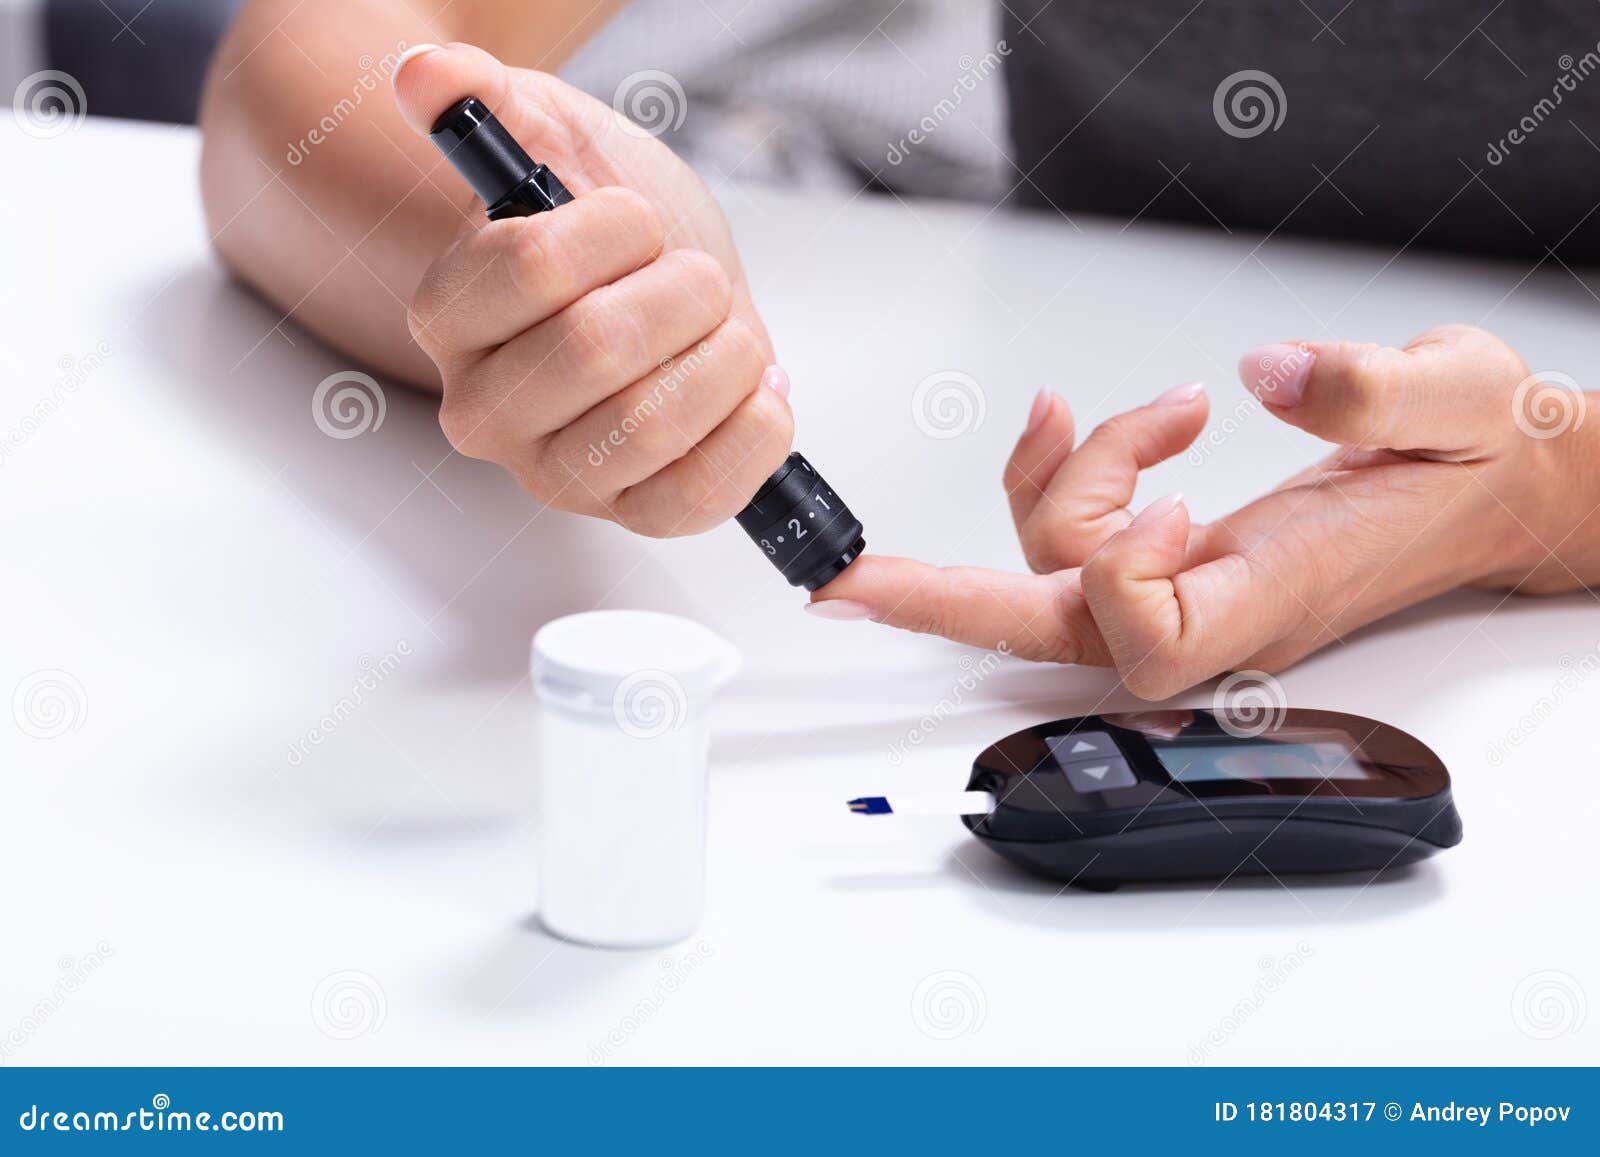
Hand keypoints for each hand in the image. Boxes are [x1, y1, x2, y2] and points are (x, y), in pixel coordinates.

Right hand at [394, 44, 791, 535]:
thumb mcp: (558, 144)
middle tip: (693, 279)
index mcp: (449, 316)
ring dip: (722, 359)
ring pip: (650, 426)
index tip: (637, 220)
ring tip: (725, 334)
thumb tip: (427, 76)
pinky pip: (697, 497)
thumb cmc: (609, 233)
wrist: (665, 292)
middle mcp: (486, 410)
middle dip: (679, 293)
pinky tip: (757, 391)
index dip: (612, 231)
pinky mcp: (633, 514)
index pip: (528, 268)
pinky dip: (752, 433)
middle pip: (595, 349)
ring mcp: (558, 473)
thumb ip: (493, 105)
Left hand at [808, 325, 1589, 698]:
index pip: (1152, 639)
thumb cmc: (1477, 459)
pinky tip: (1117, 422)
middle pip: (1054, 631)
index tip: (1172, 493)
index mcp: (1281, 593)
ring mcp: (1189, 587)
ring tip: (1162, 411)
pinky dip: (1073, 471)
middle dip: (943, 605)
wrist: (1492, 488)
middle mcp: (1218, 607)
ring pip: (1056, 564)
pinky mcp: (1175, 558)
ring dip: (1067, 470)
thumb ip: (1371, 391)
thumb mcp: (1460, 403)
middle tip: (842, 586)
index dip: (1124, 572)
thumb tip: (1266, 372)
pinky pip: (1076, 536)